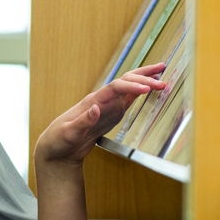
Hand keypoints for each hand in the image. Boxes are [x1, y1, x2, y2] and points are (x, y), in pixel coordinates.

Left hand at [34, 63, 168, 165]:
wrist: (56, 149)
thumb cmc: (59, 141)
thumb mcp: (68, 134)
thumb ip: (83, 121)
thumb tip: (96, 108)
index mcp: (92, 102)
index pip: (115, 87)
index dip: (132, 87)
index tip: (147, 89)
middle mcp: (102, 100)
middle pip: (124, 81)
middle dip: (143, 77)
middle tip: (163, 75)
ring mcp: (107, 106)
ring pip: (128, 87)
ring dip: (144, 79)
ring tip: (162, 71)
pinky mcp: (111, 115)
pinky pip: (128, 99)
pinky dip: (141, 93)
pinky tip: (150, 90)